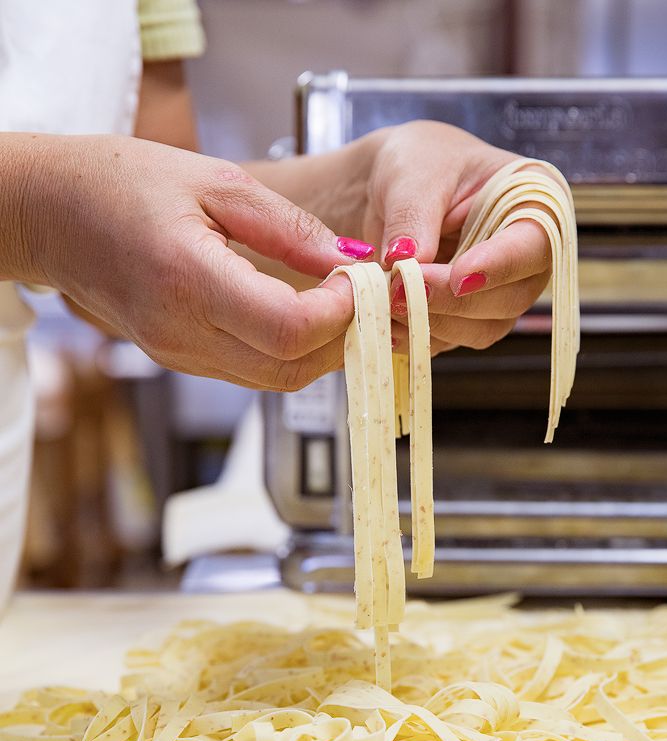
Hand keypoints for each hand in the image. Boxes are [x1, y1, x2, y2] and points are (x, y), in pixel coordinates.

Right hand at [4, 133, 370, 390]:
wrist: (50, 214)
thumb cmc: (121, 184)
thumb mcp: (214, 180)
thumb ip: (287, 225)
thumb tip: (347, 259)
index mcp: (189, 281)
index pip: (290, 329)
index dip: (340, 312)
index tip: (358, 279)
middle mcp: (183, 333)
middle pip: (291, 369)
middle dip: (342, 338)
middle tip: (362, 296)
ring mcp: (179, 355)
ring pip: (275, 380)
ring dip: (318, 351)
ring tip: (336, 303)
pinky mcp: (180, 360)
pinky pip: (251, 373)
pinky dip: (287, 351)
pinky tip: (300, 315)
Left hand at [360, 122, 551, 354]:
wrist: (387, 189)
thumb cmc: (415, 163)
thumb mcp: (412, 173)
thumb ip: (412, 216)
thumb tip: (407, 263)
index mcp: (535, 203)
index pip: (535, 244)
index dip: (500, 266)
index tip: (459, 277)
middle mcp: (527, 257)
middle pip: (510, 298)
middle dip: (453, 301)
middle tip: (401, 291)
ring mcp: (500, 293)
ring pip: (482, 328)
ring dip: (432, 323)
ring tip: (385, 301)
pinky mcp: (468, 319)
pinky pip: (450, 341)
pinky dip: (416, 335)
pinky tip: (386, 318)